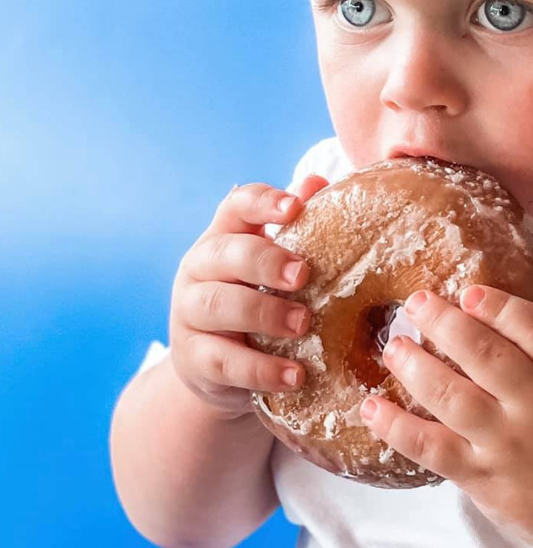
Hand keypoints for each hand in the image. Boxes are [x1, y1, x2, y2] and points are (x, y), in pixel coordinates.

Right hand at [168, 175, 328, 419]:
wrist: (217, 366)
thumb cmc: (259, 298)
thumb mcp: (276, 263)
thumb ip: (298, 225)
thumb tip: (317, 182)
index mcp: (225, 236)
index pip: (238, 205)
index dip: (264, 202)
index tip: (294, 208)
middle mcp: (199, 268)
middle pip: (225, 254)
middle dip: (265, 261)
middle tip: (304, 274)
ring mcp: (189, 314)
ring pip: (219, 306)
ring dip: (265, 314)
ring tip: (304, 324)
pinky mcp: (192, 358)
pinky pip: (224, 361)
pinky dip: (261, 369)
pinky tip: (294, 375)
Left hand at [359, 286, 532, 547]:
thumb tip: (487, 310)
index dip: (498, 305)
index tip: (469, 291)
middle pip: (485, 353)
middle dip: (444, 322)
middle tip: (416, 303)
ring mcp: (508, 443)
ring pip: (451, 395)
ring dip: (414, 365)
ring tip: (393, 346)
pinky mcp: (483, 478)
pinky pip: (431, 447)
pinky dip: (397, 426)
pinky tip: (373, 407)